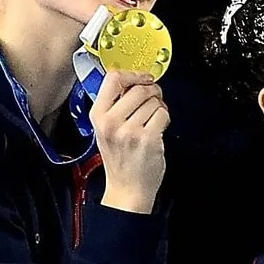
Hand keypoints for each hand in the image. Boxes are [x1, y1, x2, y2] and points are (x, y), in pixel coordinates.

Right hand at [92, 71, 169, 213]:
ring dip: (159, 107)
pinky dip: (164, 118)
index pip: (113, 78)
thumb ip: (115, 104)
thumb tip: (135, 80)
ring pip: (154, 101)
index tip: (142, 78)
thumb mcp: (105, 129)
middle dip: (152, 91)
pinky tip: (157, 129)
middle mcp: (111, 122)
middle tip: (153, 100)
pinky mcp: (148, 139)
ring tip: (152, 120)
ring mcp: (130, 131)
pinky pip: (163, 113)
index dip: (133, 74)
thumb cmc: (119, 158)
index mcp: (98, 116)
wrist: (127, 189)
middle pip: (139, 88)